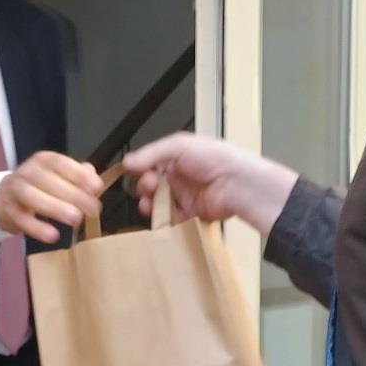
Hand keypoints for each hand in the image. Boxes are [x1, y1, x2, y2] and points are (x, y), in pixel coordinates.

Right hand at [0, 151, 102, 243]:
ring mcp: (15, 191)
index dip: (79, 174)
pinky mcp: (9, 212)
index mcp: (43, 161)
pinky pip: (21, 219)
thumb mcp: (58, 177)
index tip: (97, 187)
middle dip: (73, 194)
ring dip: (55, 207)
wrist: (3, 198)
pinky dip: (37, 228)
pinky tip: (53, 235)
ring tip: (75, 219)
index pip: (60, 163)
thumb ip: (78, 178)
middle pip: (47, 180)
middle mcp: (28, 172)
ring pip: (31, 196)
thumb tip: (96, 183)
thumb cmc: (39, 187)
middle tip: (92, 209)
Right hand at [123, 134, 297, 238]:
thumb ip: (151, 153)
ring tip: (149, 205)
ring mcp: (187, 195)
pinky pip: (173, 219)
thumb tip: (128, 162)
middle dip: (146, 187)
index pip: (152, 164)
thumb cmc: (215, 158)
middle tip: (148, 188)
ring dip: (151, 204)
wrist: (237, 183)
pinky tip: (160, 217)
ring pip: (160, 203)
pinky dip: (164, 220)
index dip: (142, 170)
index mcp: (178, 156)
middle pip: (154, 185)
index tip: (135, 173)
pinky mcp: (193, 213)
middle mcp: (182, 175)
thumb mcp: (179, 145)